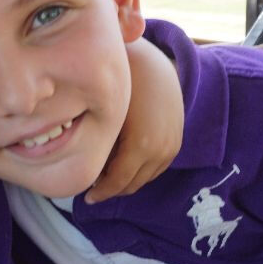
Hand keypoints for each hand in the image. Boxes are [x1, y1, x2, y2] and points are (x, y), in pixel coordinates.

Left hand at [86, 38, 182, 202]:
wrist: (153, 66)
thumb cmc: (122, 89)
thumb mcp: (106, 120)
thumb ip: (100, 149)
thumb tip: (87, 173)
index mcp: (140, 146)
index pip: (117, 183)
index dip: (100, 193)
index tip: (85, 197)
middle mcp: (160, 150)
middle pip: (132, 184)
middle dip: (112, 189)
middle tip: (93, 188)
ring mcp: (171, 147)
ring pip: (145, 179)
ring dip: (126, 181)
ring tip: (106, 177)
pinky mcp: (177, 143)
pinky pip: (157, 168)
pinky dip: (140, 172)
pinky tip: (124, 165)